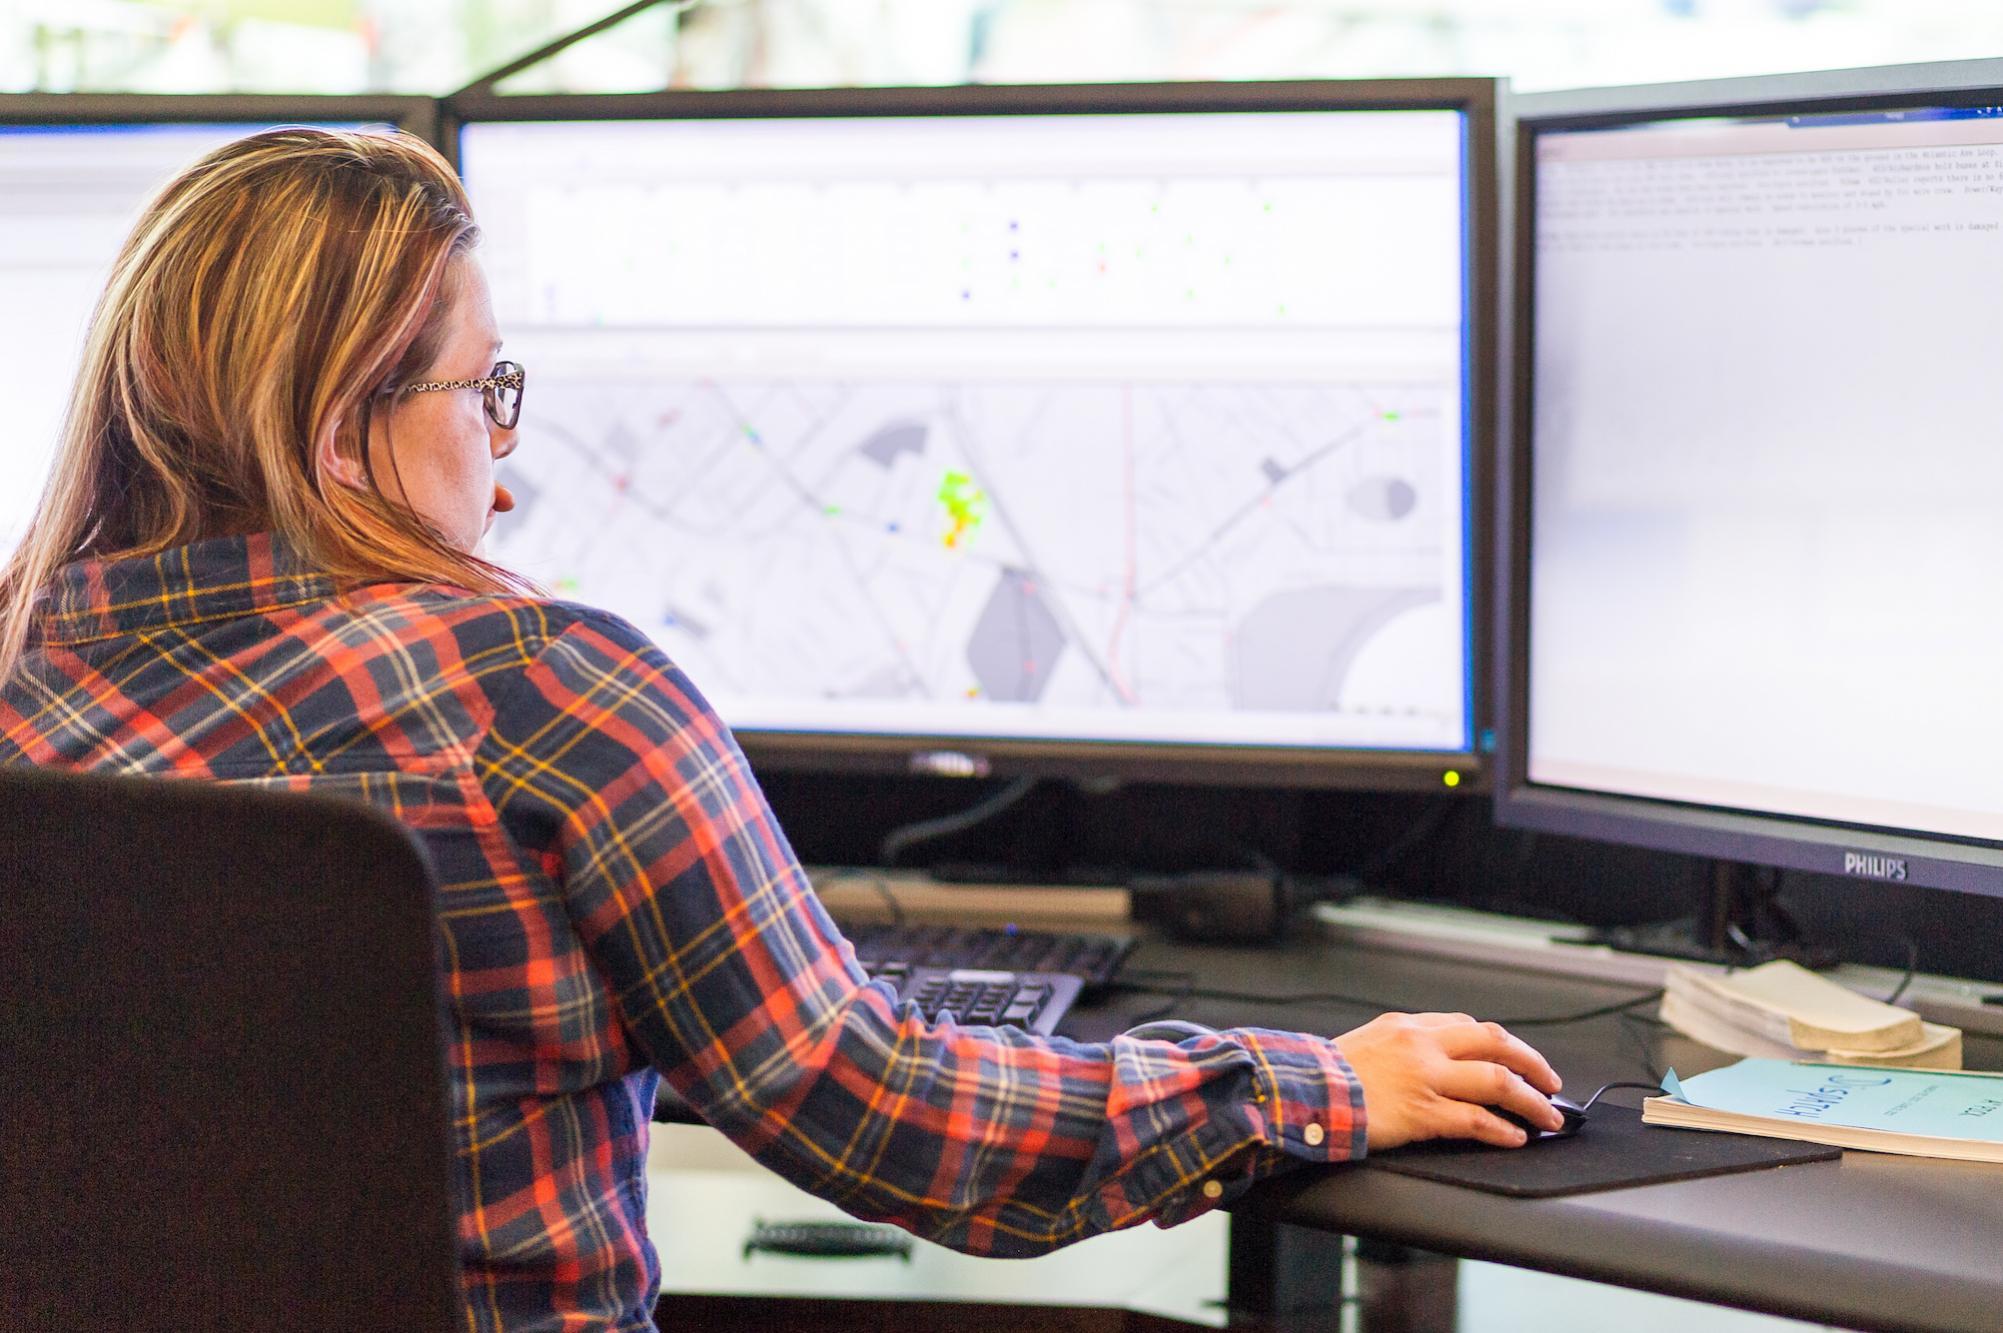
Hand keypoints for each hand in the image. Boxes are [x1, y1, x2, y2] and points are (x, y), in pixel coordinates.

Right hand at [1332, 1012, 1562, 1149]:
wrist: (1302, 1093)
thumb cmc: (1324, 1076)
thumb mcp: (1363, 1045)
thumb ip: (1399, 1049)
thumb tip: (1428, 1064)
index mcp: (1406, 1026)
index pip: (1468, 1026)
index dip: (1501, 1044)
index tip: (1514, 1058)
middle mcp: (1421, 1045)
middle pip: (1495, 1043)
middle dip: (1532, 1062)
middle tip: (1550, 1081)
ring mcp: (1425, 1077)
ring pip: (1497, 1081)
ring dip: (1531, 1100)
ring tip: (1548, 1116)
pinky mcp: (1422, 1112)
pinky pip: (1476, 1119)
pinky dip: (1502, 1130)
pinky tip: (1516, 1138)